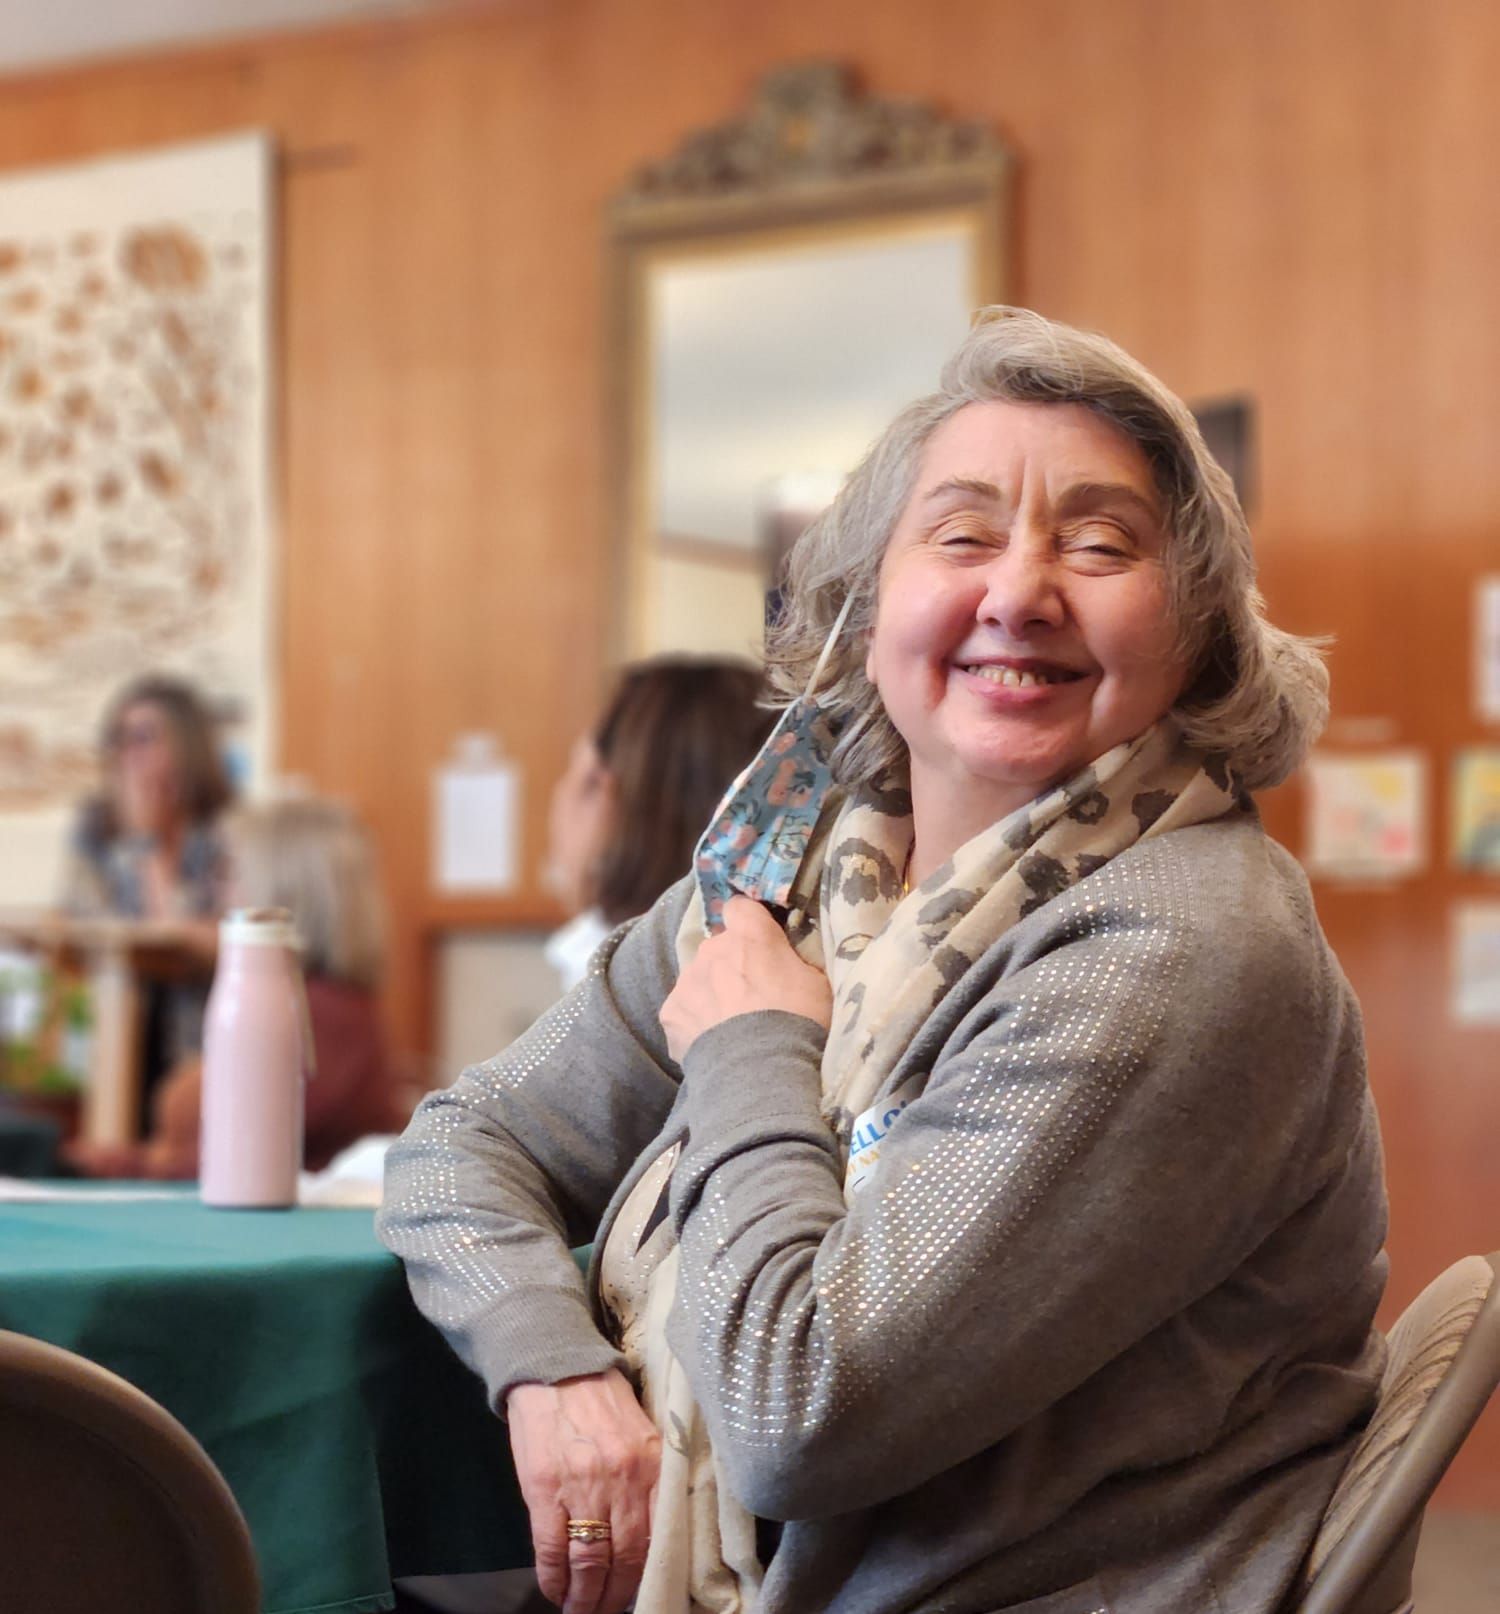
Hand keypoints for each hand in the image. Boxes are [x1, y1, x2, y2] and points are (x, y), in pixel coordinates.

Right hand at [506, 1369, 659, 1613]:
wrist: (555, 1368)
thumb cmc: (599, 1400)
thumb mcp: (639, 1433)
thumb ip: (648, 1479)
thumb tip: (649, 1534)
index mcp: (652, 1465)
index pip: (658, 1538)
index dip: (648, 1576)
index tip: (642, 1595)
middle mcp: (623, 1480)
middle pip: (625, 1559)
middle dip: (615, 1597)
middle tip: (606, 1612)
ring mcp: (583, 1486)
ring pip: (590, 1562)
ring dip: (585, 1597)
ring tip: (580, 1611)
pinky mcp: (544, 1490)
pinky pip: (552, 1549)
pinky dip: (554, 1579)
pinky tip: (555, 1591)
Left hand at [660, 895, 831, 1063]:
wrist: (762, 1071)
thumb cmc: (800, 1022)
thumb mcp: (817, 983)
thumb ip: (795, 961)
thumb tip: (787, 959)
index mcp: (750, 935)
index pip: (740, 907)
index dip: (749, 922)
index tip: (760, 942)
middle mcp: (713, 949)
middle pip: (720, 948)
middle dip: (732, 965)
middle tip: (753, 997)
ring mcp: (687, 981)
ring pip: (699, 979)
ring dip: (713, 994)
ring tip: (733, 1027)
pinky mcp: (670, 1013)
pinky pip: (684, 1011)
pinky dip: (696, 1024)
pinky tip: (714, 1045)